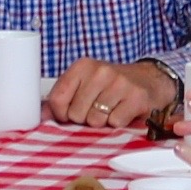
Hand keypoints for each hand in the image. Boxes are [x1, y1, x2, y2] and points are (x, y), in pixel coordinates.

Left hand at [47, 58, 173, 130]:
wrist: (149, 80)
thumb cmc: (112, 86)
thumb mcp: (85, 84)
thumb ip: (62, 99)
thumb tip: (41, 116)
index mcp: (82, 66)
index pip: (57, 99)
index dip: (61, 114)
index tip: (70, 113)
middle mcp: (100, 72)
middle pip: (76, 114)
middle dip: (84, 119)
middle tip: (97, 109)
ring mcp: (119, 84)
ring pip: (95, 121)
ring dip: (102, 122)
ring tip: (111, 110)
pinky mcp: (136, 98)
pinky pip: (115, 123)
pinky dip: (118, 123)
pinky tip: (123, 112)